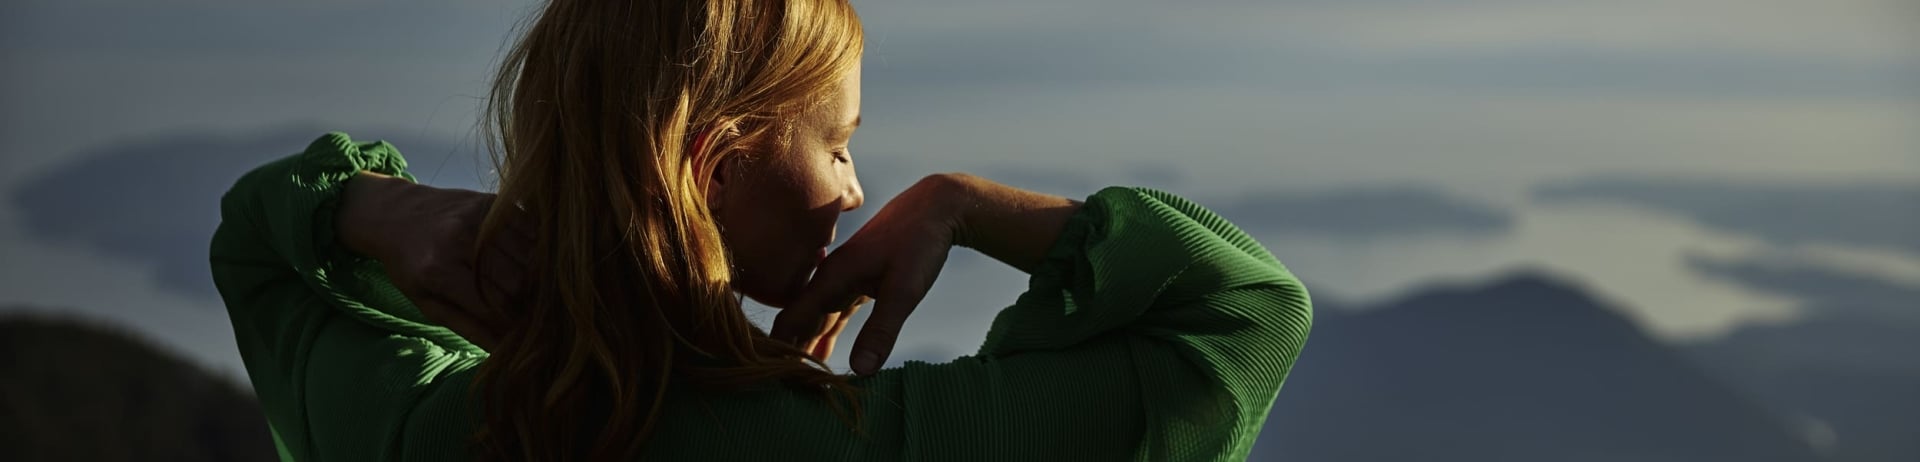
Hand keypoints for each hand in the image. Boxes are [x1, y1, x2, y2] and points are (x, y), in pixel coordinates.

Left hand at [336, 172, 531, 349]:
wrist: (395, 214)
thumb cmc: (410, 266)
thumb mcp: (427, 303)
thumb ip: (466, 326)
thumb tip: (503, 353)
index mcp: (438, 271)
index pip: (493, 306)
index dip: (515, 325)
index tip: (527, 336)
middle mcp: (458, 240)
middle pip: (516, 280)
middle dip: (530, 303)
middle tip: (536, 314)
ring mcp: (476, 217)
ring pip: (528, 254)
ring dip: (539, 276)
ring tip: (538, 290)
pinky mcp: (490, 201)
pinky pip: (529, 228)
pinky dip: (538, 248)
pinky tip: (534, 261)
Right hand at [771, 174, 969, 374]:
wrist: (936, 207)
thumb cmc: (919, 243)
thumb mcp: (904, 290)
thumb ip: (881, 331)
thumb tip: (859, 372)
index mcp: (830, 279)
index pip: (789, 321)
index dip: (778, 351)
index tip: (772, 382)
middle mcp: (829, 279)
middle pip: (797, 323)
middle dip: (788, 354)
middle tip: (781, 391)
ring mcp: (843, 280)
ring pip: (815, 319)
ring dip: (805, 346)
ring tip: (796, 380)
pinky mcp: (859, 283)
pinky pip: (833, 314)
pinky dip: (826, 335)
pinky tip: (821, 357)